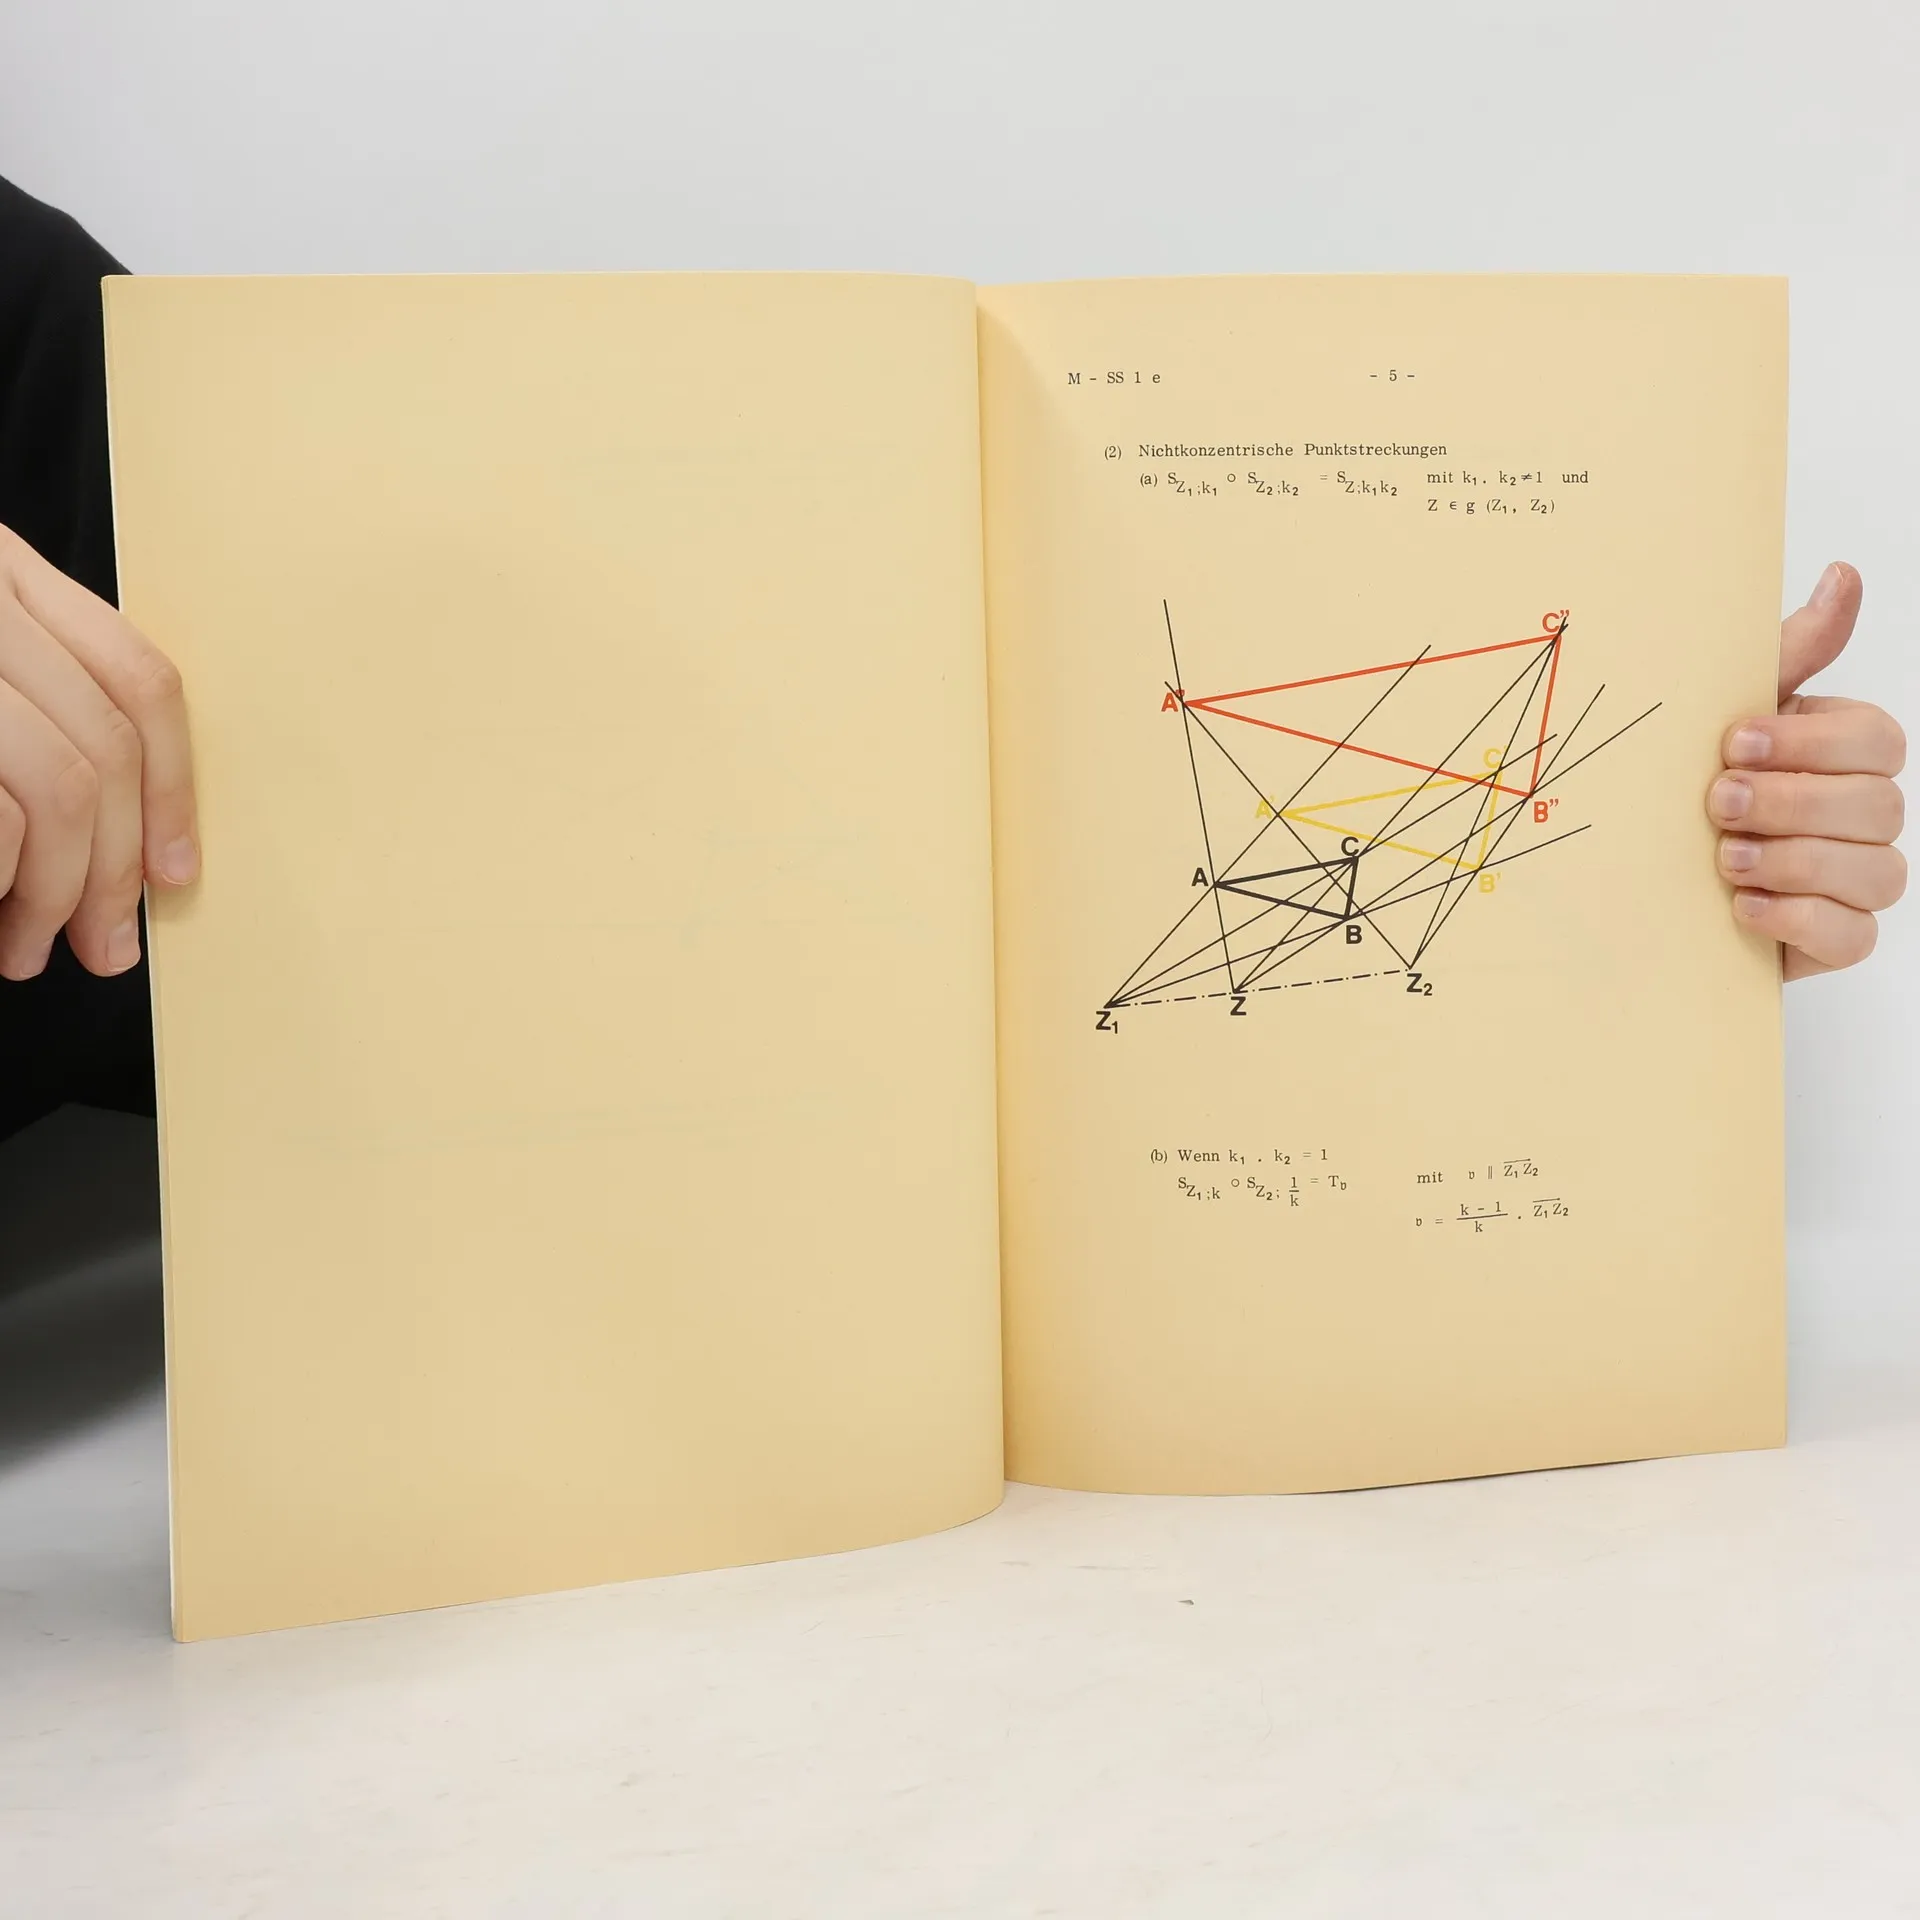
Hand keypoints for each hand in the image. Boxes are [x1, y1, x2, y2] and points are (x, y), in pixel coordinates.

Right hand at [0, 523, 197, 979]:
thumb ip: (36, 699)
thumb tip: (133, 837)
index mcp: (4, 571)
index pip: (140, 679)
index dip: (173, 788)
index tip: (177, 878)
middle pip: (105, 745)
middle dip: (116, 868)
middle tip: (104, 948)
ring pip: (57, 787)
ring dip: (57, 892)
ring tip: (28, 950)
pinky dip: (3, 876)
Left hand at [1709, 562, 1904, 979]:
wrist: (1653, 877)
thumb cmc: (1698, 782)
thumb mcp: (1729, 711)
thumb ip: (1792, 652)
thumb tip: (1843, 575)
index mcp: (1845, 752)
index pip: (1874, 738)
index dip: (1809, 743)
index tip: (1732, 744)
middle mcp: (1865, 813)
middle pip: (1876, 804)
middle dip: (1791, 803)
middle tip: (1716, 803)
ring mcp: (1857, 879)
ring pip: (1875, 871)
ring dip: (1792, 862)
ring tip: (1725, 859)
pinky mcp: (1836, 939)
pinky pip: (1853, 935)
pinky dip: (1797, 919)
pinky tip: (1742, 907)